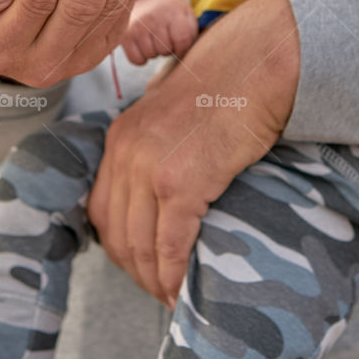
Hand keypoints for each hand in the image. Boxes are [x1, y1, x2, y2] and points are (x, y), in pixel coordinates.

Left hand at [88, 0, 298, 305]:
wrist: (257, 61)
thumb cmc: (227, 84)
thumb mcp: (172, 113)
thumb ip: (158, 146)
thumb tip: (163, 192)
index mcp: (120, 136)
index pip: (101, 209)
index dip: (120, 247)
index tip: (142, 267)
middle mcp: (126, 151)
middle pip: (115, 233)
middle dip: (136, 271)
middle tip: (160, 290)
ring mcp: (151, 166)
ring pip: (140, 245)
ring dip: (154, 280)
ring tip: (175, 298)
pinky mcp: (182, 181)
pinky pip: (170, 243)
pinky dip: (174, 274)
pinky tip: (184, 289)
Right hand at [122, 0, 198, 64]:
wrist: (145, 2)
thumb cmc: (171, 14)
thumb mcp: (186, 15)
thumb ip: (194, 31)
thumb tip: (198, 52)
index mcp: (174, 11)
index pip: (183, 41)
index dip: (182, 48)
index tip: (179, 45)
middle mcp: (154, 18)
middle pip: (166, 50)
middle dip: (168, 49)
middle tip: (164, 37)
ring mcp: (138, 26)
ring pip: (151, 55)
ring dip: (154, 52)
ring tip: (154, 39)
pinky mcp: (125, 35)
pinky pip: (137, 60)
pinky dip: (141, 58)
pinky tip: (143, 45)